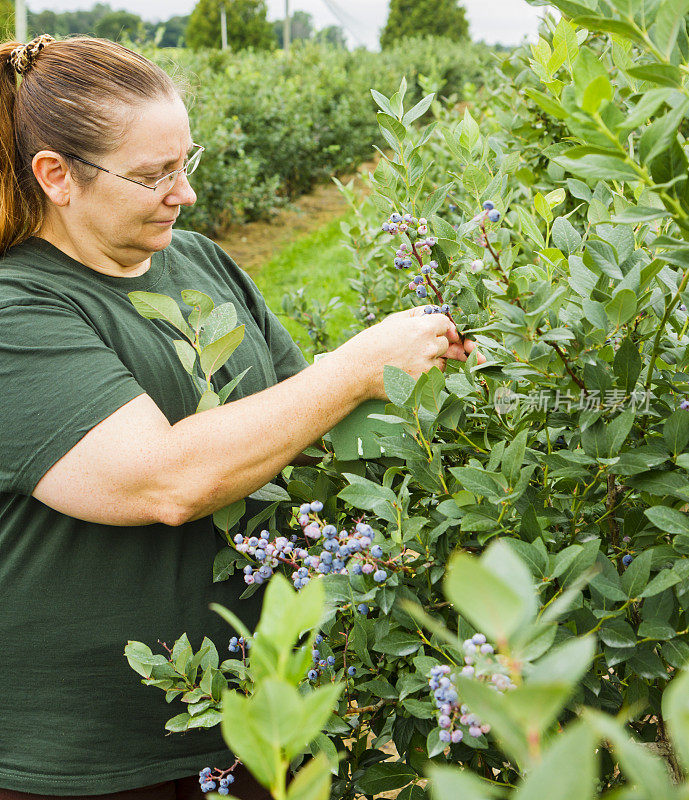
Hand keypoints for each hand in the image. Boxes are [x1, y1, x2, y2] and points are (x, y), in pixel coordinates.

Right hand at [335, 307, 486, 400]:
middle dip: (434, 344)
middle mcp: (429, 347)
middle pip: (445, 343)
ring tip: (407, 361)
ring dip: (431, 361)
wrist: (355, 371)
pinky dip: (424, 376)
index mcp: (423, 328)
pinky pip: (433, 379)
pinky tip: (405, 372)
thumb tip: (437, 312)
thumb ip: (418, 314)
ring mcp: (427, 368)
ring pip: (441, 362)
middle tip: (411, 348)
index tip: (429, 331)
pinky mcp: (423, 385)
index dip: (438, 327)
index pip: (445, 323)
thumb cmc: (371, 343)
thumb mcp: (393, 320)